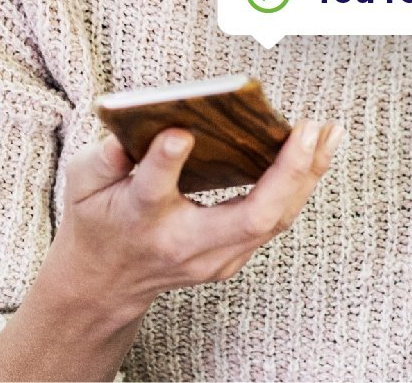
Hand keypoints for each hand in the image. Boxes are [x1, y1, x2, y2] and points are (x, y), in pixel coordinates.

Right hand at [44, 119, 345, 315]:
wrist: (105, 283)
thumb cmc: (97, 221)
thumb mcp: (82, 184)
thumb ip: (102, 156)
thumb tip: (135, 127)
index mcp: (139, 217)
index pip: (152, 190)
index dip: (166, 162)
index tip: (181, 134)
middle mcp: (182, 243)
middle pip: (247, 217)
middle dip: (285, 173)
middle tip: (308, 130)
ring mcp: (213, 257)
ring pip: (273, 221)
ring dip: (308, 176)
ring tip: (330, 133)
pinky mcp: (231, 259)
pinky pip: (276, 222)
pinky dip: (301, 186)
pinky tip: (319, 153)